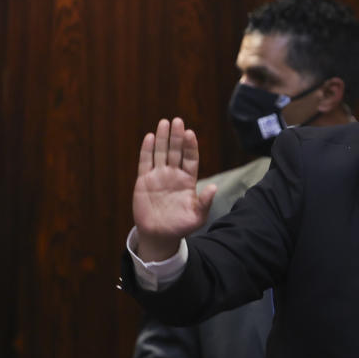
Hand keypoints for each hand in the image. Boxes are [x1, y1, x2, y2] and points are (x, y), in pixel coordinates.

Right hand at [132, 117, 216, 260]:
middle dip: (177, 137)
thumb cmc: (181, 226)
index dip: (190, 146)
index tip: (190, 133)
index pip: (190, 159)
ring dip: (163, 138)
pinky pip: (145, 162)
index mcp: (188, 181)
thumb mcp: (198, 217)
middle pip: (176, 152)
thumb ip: (205, 202)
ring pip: (161, 153)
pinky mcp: (144, 180)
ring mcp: (159, 176)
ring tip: (165, 122)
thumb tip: (214, 187)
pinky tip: (150, 137)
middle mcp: (174, 175)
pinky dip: (147, 150)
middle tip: (178, 121)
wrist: (159, 236)